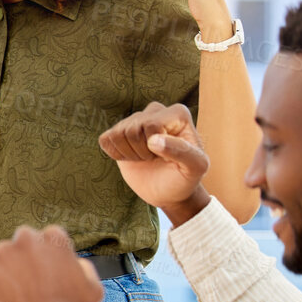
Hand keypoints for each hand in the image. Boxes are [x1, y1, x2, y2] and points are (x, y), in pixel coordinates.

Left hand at [0, 226, 102, 301]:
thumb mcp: (92, 288)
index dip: (45, 258)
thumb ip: (83, 267)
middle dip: (24, 260)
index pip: (44, 239)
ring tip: (16, 296)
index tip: (44, 274)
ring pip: (2, 257)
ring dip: (6, 271)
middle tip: (28, 285)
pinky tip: (1, 298)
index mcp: (53, 237)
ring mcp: (2, 252)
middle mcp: (26, 239)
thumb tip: (73, 261)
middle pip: (21, 244)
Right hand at [98, 102, 210, 216]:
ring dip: (129, 154)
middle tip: (155, 159)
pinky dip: (115, 154)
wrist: (168, 190)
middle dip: (141, 152)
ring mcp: (135, 120)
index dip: (155, 147)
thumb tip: (153, 140)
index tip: (168, 156)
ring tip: (145, 159)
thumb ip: (183, 152)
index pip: (152, 125)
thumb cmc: (185, 177)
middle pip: (133, 130)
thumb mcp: (196, 168)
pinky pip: (105, 139)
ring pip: (117, 134)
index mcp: (177, 113)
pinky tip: (131, 158)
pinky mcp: (118, 131)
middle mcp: (155, 111)